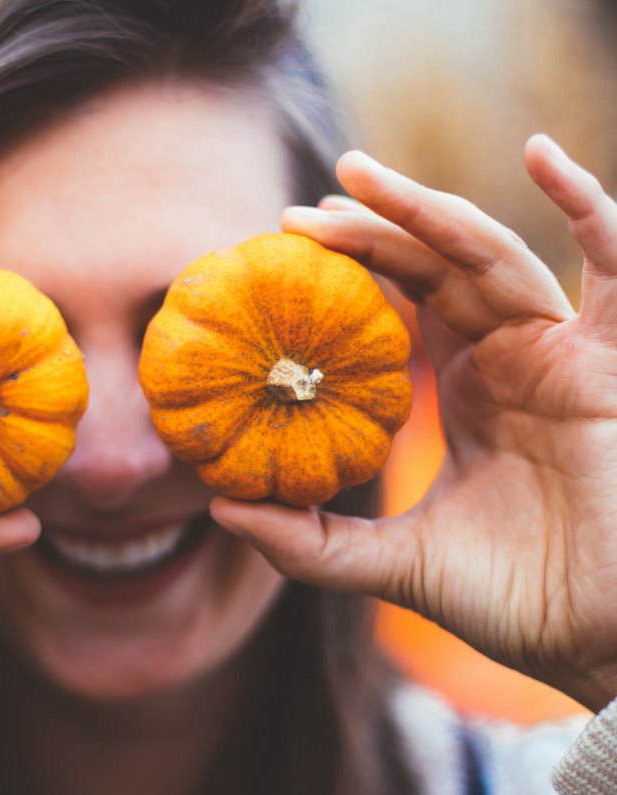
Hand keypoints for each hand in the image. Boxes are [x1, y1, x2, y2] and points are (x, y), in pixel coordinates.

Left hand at [211, 136, 616, 712]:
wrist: (592, 641)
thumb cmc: (511, 601)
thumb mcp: (391, 565)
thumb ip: (309, 541)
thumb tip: (218, 510)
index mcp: (468, 383)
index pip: (404, 297)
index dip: (353, 262)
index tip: (282, 242)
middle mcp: (511, 354)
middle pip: (437, 262)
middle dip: (373, 223)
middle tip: (301, 206)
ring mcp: (560, 352)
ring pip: (492, 252)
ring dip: (427, 208)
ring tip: (354, 178)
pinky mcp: (607, 365)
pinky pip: (614, 269)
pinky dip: (589, 206)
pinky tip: (545, 154)